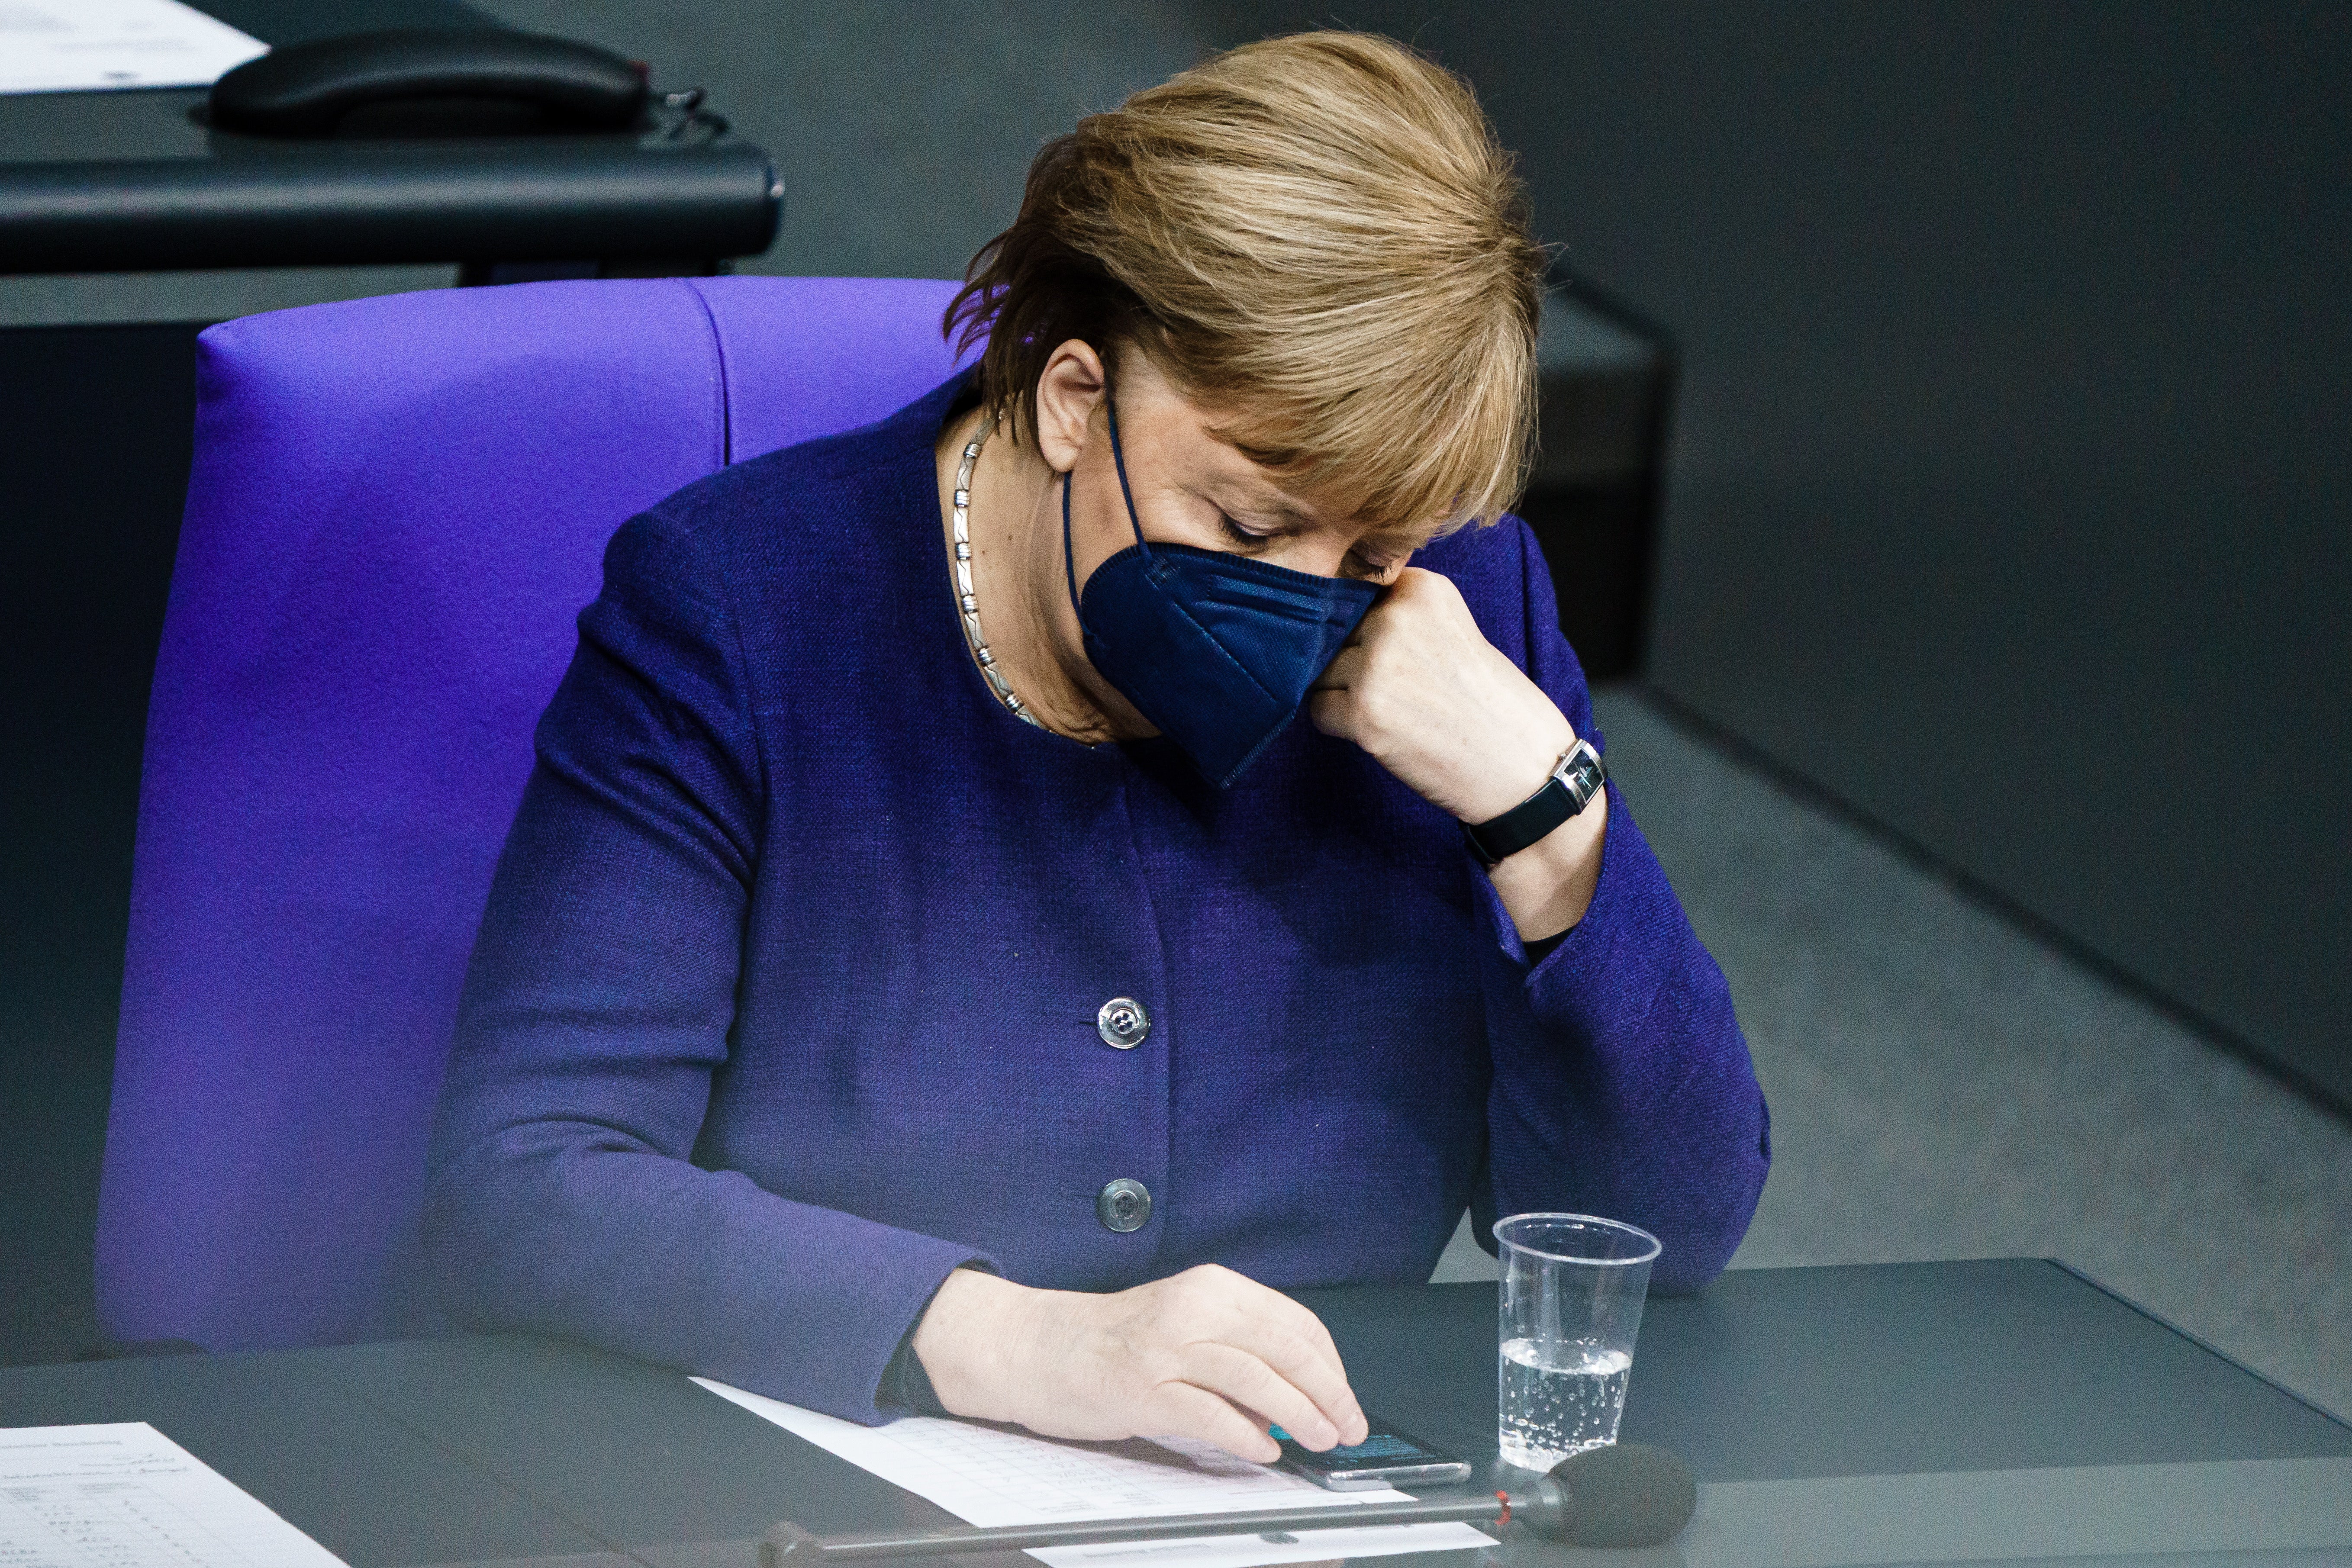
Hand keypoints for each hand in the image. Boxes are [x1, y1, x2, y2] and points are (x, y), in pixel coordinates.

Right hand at [908, 1264, 1369, 1461]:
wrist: (1034, 1345)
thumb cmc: (1110, 1341)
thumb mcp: (1183, 1325)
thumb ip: (1236, 1351)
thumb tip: (1294, 1399)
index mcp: (1212, 1287)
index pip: (1296, 1323)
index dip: (1332, 1367)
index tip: (1346, 1398)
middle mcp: (1194, 1308)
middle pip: (1286, 1349)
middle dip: (1329, 1394)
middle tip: (1348, 1426)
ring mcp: (1167, 1347)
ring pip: (1257, 1378)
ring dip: (1300, 1416)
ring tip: (1318, 1440)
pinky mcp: (1143, 1387)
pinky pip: (1211, 1413)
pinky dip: (1246, 1435)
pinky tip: (1264, 1451)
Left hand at [1307, 568, 1572, 822]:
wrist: (1523, 766)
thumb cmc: (1489, 702)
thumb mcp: (1452, 631)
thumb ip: (1400, 614)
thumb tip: (1325, 617)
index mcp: (1423, 589)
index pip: (1357, 594)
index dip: (1368, 629)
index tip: (1399, 654)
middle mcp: (1396, 618)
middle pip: (1334, 633)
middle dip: (1354, 662)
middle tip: (1403, 692)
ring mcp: (1377, 665)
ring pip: (1322, 671)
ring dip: (1344, 694)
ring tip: (1397, 711)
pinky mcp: (1362, 713)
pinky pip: (1319, 710)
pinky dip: (1341, 726)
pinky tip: (1386, 733)